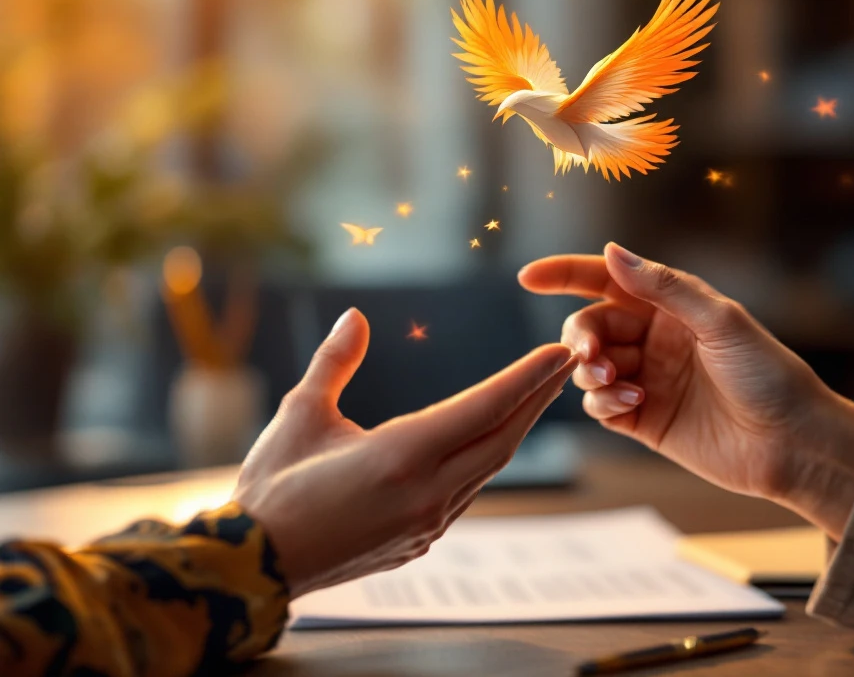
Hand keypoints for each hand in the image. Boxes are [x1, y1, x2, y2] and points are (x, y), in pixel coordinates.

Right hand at [233, 308, 577, 597]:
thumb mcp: (299, 414)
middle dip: (537, 398)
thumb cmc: (272, 487)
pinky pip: (467, 491)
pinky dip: (486, 458)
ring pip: (488, 468)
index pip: (483, 408)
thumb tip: (356, 317)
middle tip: (568, 363)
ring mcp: (427, 523)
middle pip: (502, 439)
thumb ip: (334, 363)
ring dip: (516, 428)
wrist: (254, 567)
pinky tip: (489, 441)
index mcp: (401, 457)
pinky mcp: (419, 540)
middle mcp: (426, 493)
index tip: (558, 352)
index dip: (526, 377)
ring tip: (537, 396)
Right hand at [519, 243, 853, 539]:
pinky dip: (603, 402)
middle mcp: (654, 339)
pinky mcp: (644, 420)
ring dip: (589, 372)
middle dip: (580, 336)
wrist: (794, 444)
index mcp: (671, 306)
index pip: (607, 281)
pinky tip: (630, 404)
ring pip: (588, 368)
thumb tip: (610, 251)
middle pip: (590, 326)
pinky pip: (601, 406)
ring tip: (613, 382)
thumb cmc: (770, 375)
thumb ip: (663, 287)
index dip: (566, 275)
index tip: (528, 277)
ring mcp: (646, 379)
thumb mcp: (720, 321)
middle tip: (588, 354)